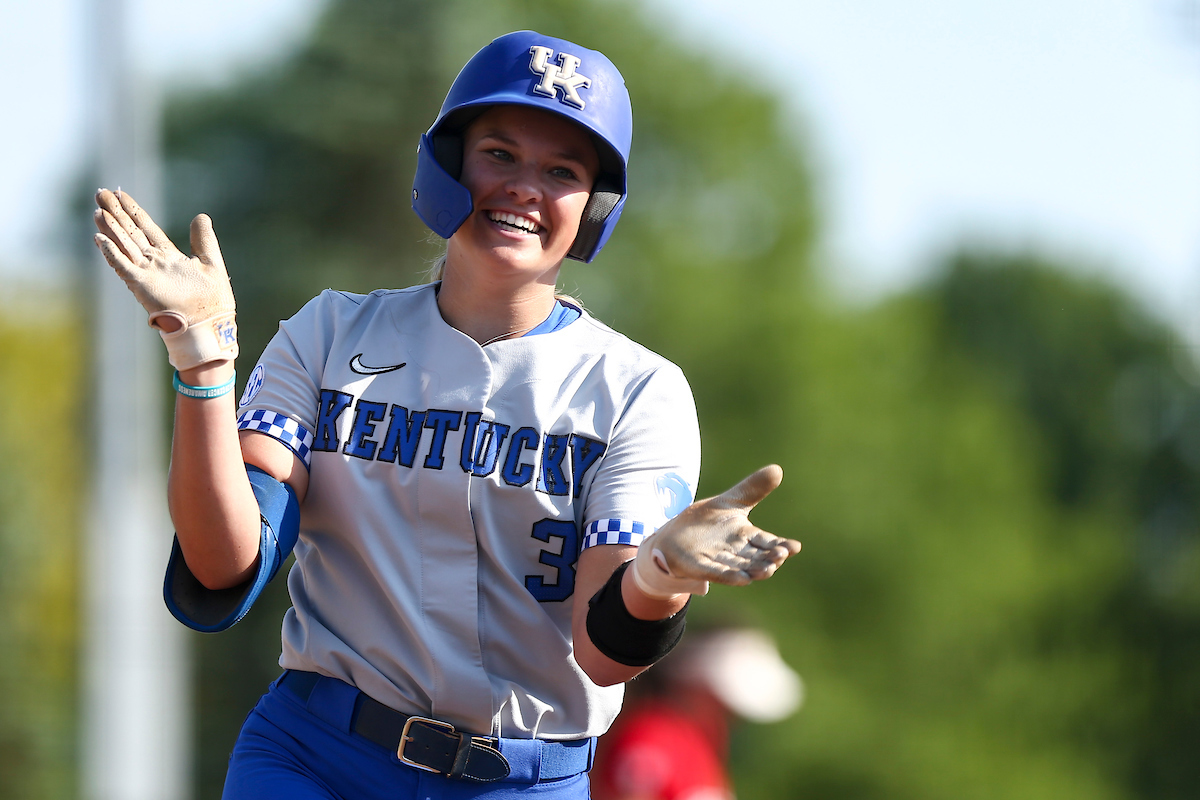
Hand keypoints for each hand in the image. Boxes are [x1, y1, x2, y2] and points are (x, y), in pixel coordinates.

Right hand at [93, 188, 237, 370]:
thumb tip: (201, 216)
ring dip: (111, 228)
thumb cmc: (213, 300)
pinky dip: (112, 253)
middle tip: (101, 193)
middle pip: (131, 233)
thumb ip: (203, 240)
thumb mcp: (211, 262)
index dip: (134, 211)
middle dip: (116, 213)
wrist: (210, 323)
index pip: (146, 228)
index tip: (121, 194)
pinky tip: (100, 238)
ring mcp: (146, 273)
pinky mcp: (142, 285)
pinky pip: (123, 266)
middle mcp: (154, 263)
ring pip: (124, 245)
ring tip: (98, 209)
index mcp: (169, 257)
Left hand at [631, 465, 800, 598]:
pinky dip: (731, 577)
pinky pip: (719, 575)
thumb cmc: (706, 521)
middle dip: (771, 559)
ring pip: (744, 569)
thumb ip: (753, 489)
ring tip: (768, 570)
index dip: (782, 546)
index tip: (795, 546)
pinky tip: (742, 579)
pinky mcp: (702, 567)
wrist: (673, 536)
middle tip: (781, 555)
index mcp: (747, 537)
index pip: (769, 542)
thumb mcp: (729, 501)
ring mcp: (721, 562)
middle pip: (759, 558)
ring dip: (756, 570)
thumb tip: (778, 469)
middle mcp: (738, 553)